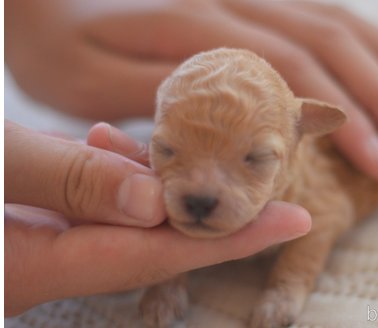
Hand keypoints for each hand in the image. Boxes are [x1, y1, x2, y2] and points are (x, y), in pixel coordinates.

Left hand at [5, 0, 377, 179]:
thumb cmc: (56, 40)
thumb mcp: (89, 79)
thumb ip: (164, 95)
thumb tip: (235, 120)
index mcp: (199, 25)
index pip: (296, 71)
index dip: (348, 120)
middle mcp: (234, 0)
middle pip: (332, 43)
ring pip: (338, 20)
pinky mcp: (247, 0)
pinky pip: (319, 13)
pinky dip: (364, 40)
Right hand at [5, 121, 310, 316]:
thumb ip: (66, 182)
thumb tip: (151, 199)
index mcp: (46, 263)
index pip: (167, 250)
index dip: (236, 239)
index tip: (296, 221)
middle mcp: (57, 259)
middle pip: (156, 235)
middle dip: (209, 207)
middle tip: (261, 173)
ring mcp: (45, 240)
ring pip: (121, 211)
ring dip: (153, 179)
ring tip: (167, 143)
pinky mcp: (32, 220)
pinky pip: (86, 199)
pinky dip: (104, 172)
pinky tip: (100, 140)